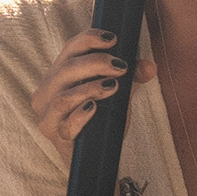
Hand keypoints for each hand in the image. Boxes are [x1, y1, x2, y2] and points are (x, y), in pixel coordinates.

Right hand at [32, 28, 145, 169]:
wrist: (94, 156)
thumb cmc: (101, 119)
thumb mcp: (118, 94)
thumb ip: (132, 79)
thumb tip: (149, 67)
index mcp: (60, 72)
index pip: (70, 47)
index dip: (90, 39)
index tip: (113, 39)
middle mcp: (48, 89)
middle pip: (66, 68)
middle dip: (96, 64)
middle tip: (120, 67)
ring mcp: (47, 112)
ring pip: (64, 96)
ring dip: (90, 88)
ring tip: (113, 87)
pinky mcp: (53, 133)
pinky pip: (66, 123)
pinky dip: (81, 114)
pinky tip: (95, 108)